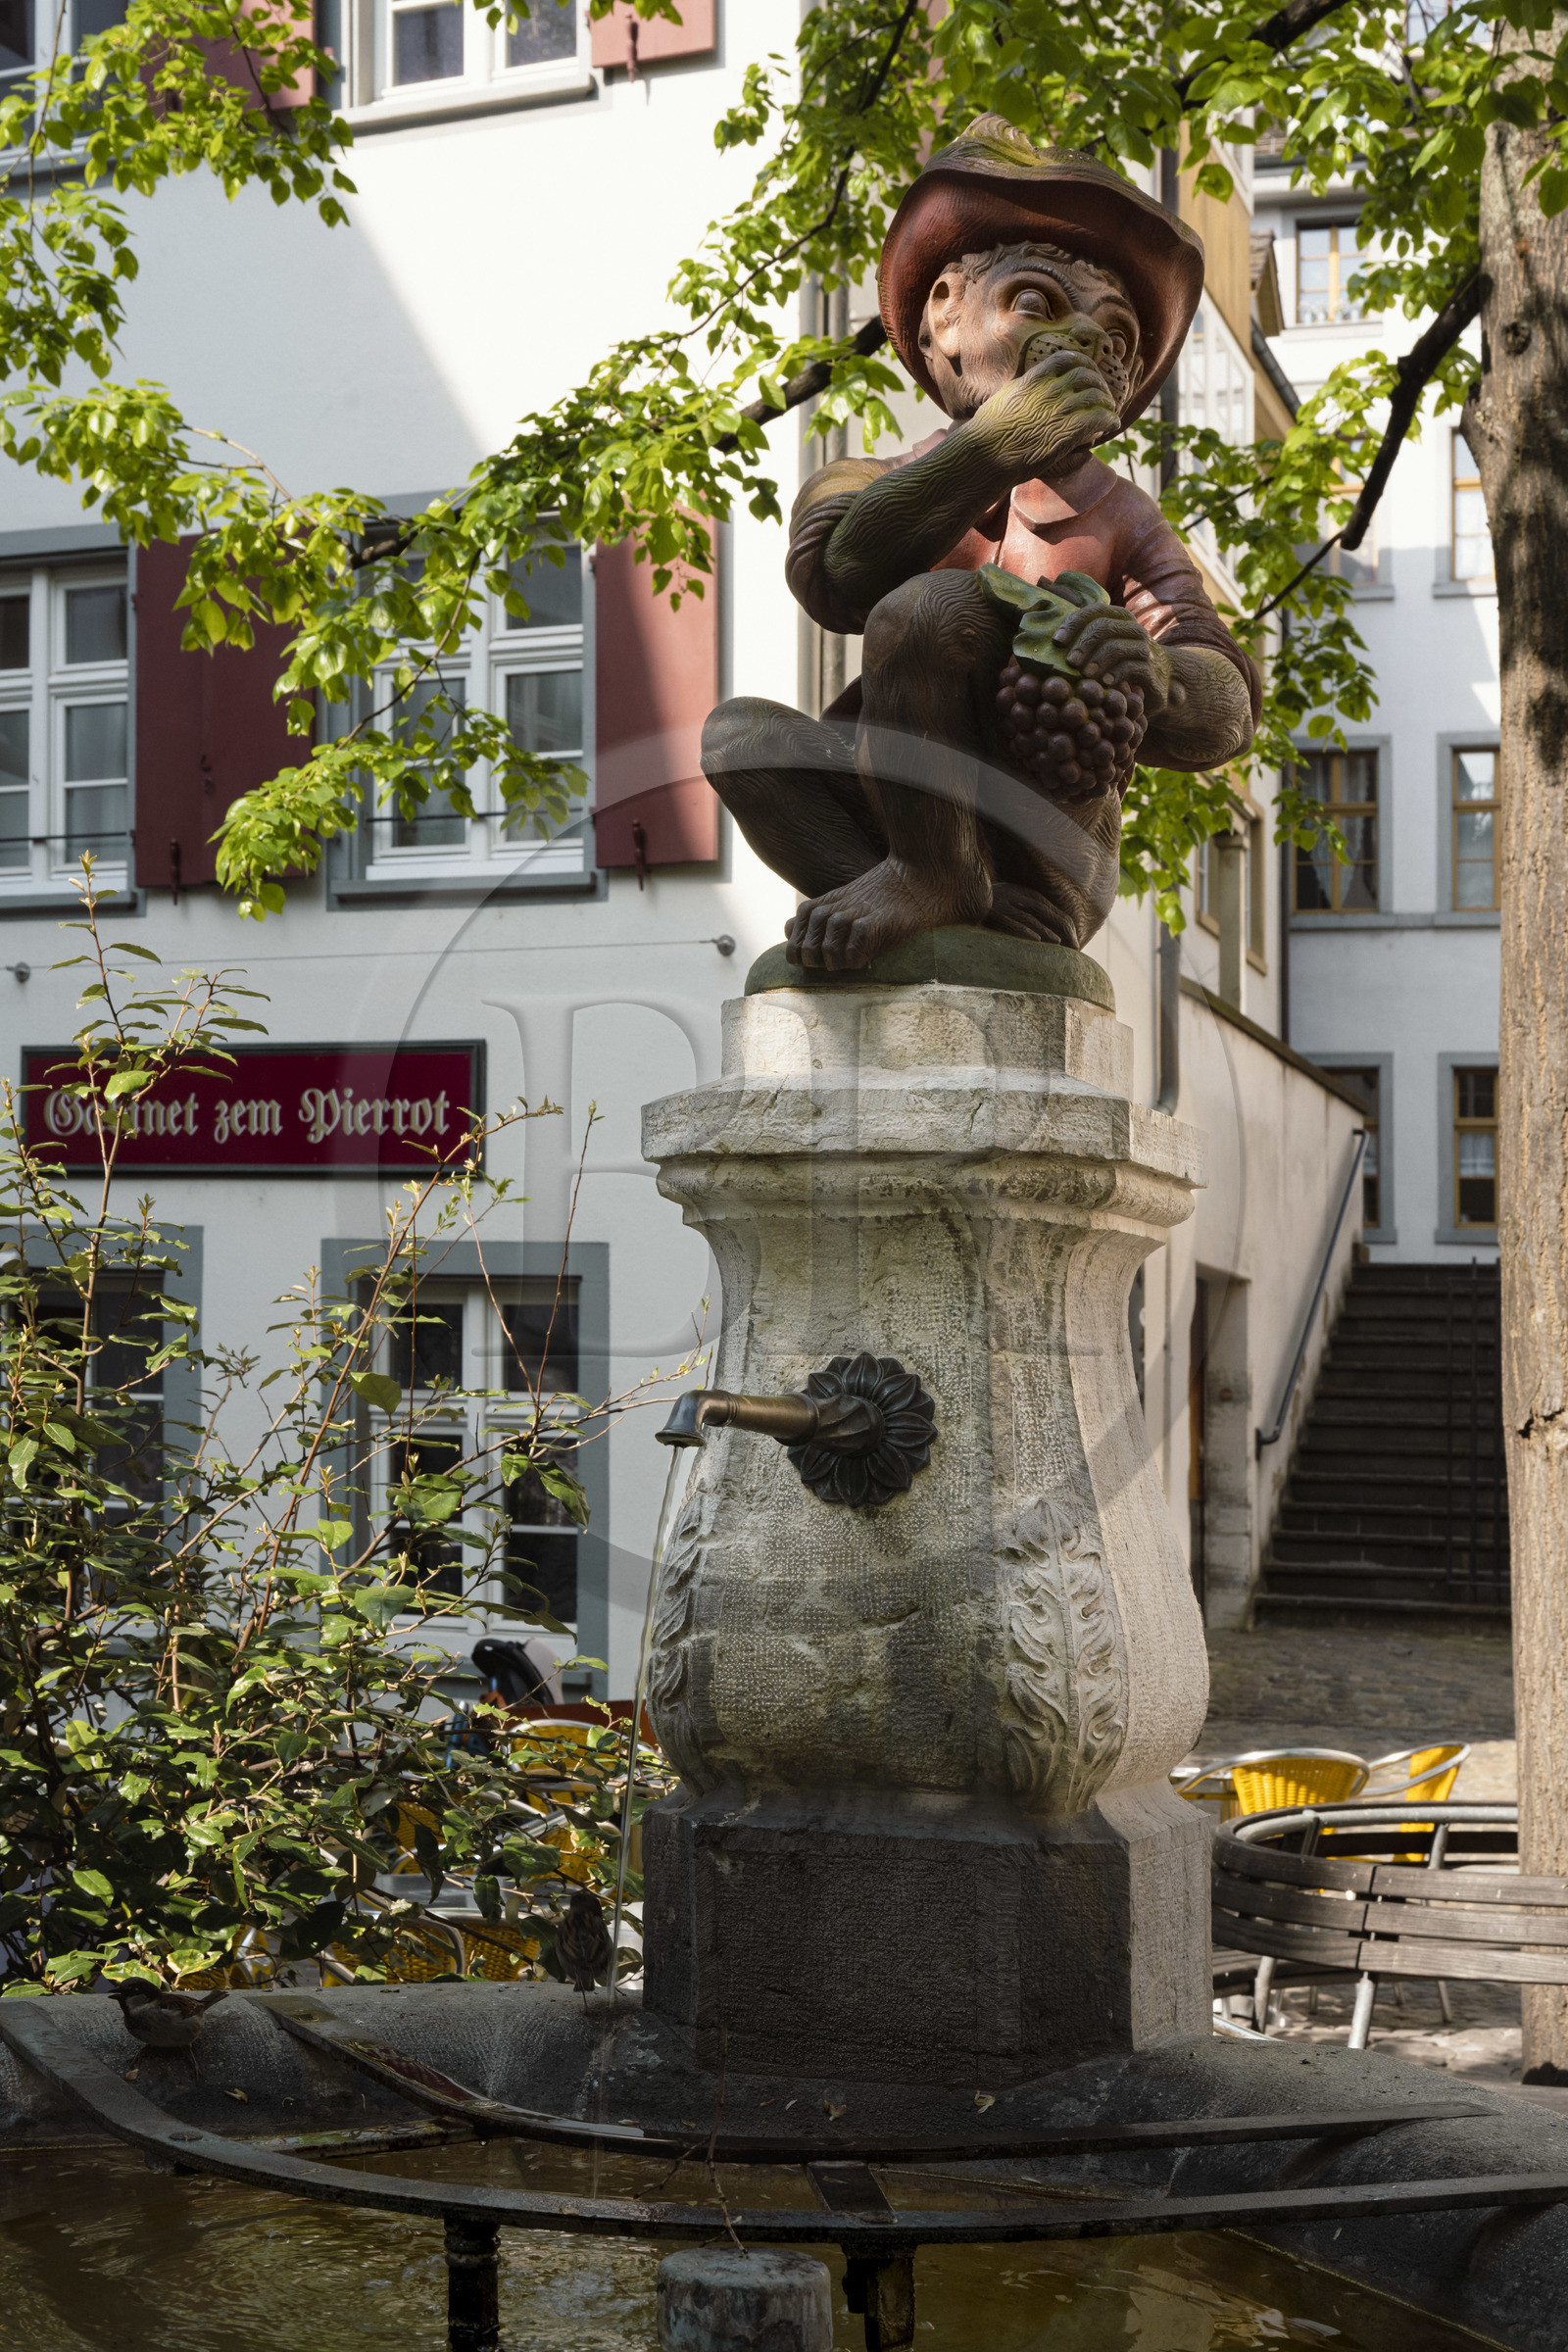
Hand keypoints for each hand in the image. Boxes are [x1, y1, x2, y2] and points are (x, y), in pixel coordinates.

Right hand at [968, 346, 1120, 484]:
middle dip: (1099, 383)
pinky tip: (1112, 426)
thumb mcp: (1003, 399)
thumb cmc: (987, 432)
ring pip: (1097, 396)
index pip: (1067, 359)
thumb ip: (1021, 390)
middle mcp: (1050, 389)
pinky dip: (1110, 419)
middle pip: (1087, 375)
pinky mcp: (1068, 431)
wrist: (987, 455)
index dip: (1083, 363)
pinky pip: (1099, 418)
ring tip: (1110, 412)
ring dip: (1107, 403)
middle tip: (1103, 395)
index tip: (1089, 372)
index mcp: (1034, 378)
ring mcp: (1060, 409)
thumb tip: (1024, 389)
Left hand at [1049, 607, 1178, 712]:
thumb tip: (1050, 635)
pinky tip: (1103, 683)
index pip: (1093, 611)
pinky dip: (1113, 675)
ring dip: (1096, 660)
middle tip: (1070, 662)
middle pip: (1103, 627)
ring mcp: (1144, 647)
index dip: (1073, 624)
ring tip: (1084, 675)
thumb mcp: (1105, 648)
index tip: (1057, 641)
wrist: (1159, 682)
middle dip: (1082, 644)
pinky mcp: (1150, 668)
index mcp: (1119, 618)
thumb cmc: (1121, 664)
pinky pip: (1130, 667)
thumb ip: (1085, 638)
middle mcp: (1132, 628)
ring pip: (1116, 647)